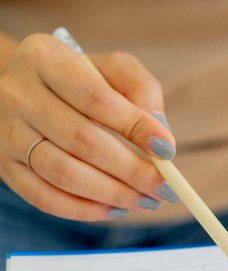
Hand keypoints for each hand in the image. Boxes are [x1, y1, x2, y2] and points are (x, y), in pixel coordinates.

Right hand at [0, 33, 178, 220]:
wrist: (24, 89)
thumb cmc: (81, 78)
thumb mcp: (113, 68)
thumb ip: (142, 90)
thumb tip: (161, 135)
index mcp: (45, 59)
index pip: (96, 99)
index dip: (135, 127)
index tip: (168, 151)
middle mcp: (18, 95)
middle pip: (82, 141)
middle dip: (132, 170)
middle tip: (165, 188)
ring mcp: (7, 133)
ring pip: (63, 174)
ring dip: (113, 194)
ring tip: (146, 201)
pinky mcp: (5, 167)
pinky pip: (44, 198)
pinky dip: (85, 210)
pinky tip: (116, 209)